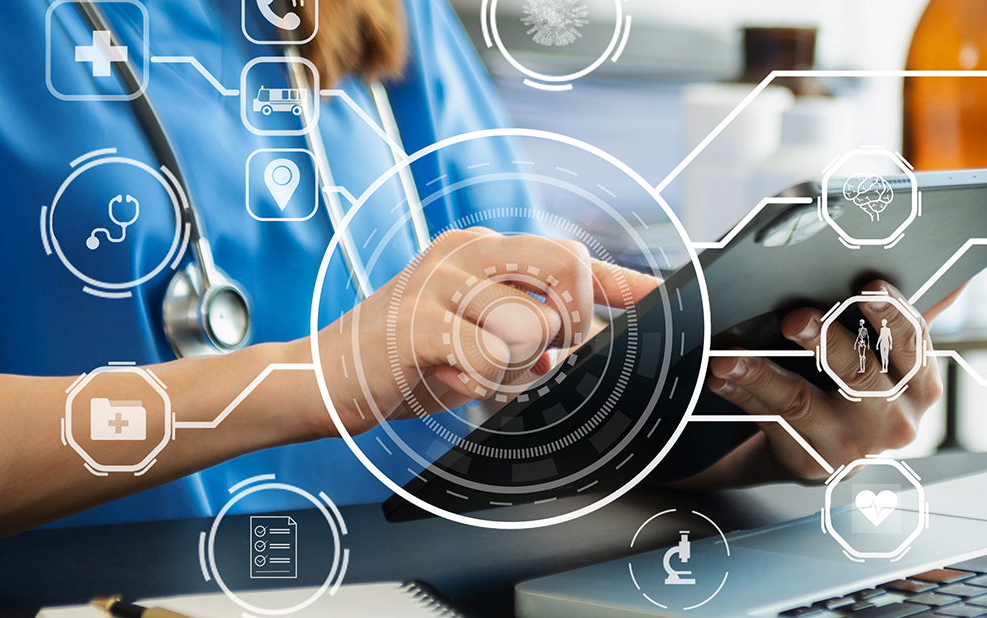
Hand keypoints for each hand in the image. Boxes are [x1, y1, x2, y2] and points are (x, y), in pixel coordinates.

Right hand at [304, 227, 659, 438]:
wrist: (322, 378)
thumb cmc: (401, 361)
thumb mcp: (472, 337)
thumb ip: (524, 334)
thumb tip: (575, 346)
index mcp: (482, 250)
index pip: (570, 256)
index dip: (624, 280)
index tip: (663, 295)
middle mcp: (465, 253)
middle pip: (567, 268)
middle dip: (572, 322)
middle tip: (541, 355)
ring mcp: (441, 281)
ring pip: (532, 328)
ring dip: (514, 370)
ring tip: (470, 372)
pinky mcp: (420, 321)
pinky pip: (492, 360)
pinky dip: (480, 384)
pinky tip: (447, 379)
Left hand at [704, 281, 943, 481]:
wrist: (826, 443)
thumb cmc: (857, 380)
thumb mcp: (888, 353)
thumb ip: (909, 315)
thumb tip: (959, 275)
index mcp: (921, 384)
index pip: (912, 343)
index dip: (890, 313)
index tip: (865, 285)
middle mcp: (896, 421)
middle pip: (861, 376)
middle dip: (827, 342)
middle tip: (794, 316)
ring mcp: (852, 448)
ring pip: (804, 405)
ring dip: (763, 374)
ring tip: (730, 355)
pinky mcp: (812, 464)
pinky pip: (772, 424)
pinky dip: (742, 395)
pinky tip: (721, 376)